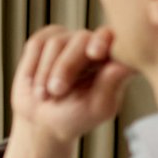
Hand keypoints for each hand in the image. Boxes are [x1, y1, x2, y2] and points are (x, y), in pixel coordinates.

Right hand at [3, 26, 134, 157]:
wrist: (41, 120)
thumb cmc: (75, 116)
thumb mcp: (97, 107)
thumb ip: (110, 85)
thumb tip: (125, 66)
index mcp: (113, 58)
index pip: (113, 40)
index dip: (103, 42)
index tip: (95, 54)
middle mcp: (93, 43)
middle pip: (81, 40)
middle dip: (66, 66)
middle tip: (56, 90)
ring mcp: (68, 38)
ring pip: (56, 43)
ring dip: (45, 73)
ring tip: (44, 95)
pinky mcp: (44, 39)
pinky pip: (37, 45)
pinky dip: (32, 67)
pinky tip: (34, 83)